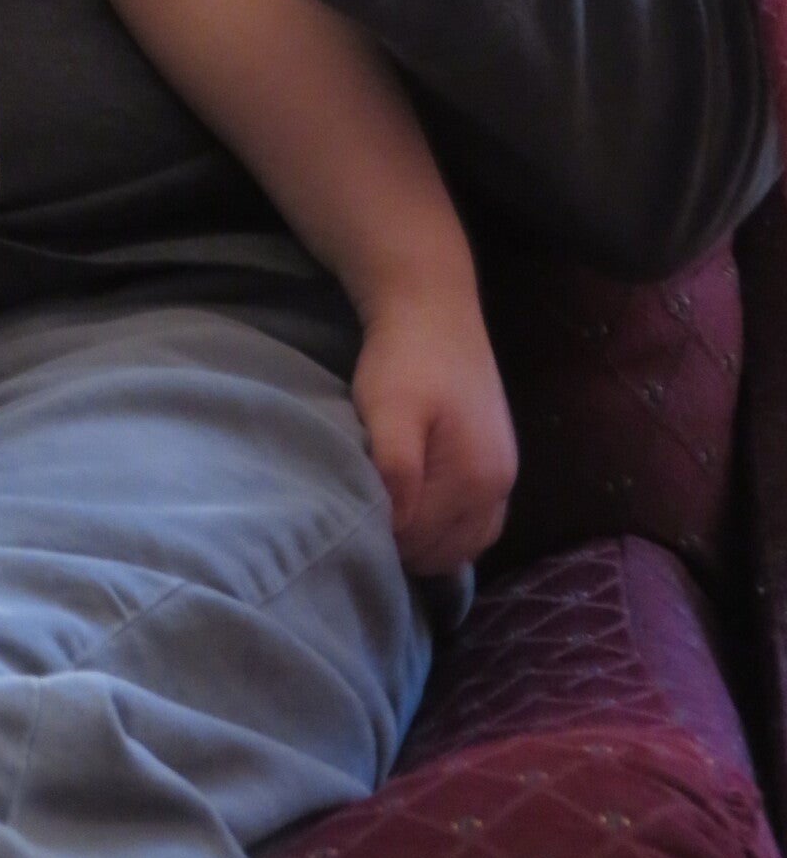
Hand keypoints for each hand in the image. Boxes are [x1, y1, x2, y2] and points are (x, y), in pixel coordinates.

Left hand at [350, 291, 516, 576]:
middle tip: (366, 524)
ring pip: (467, 541)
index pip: (424, 540)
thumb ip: (396, 471)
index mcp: (478, 478)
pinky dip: (449, 529)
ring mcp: (506, 476)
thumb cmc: (404, 359)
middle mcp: (502, 485)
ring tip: (389, 522)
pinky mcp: (499, 463)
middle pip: (450, 550)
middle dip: (408, 547)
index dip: (384, 538)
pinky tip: (419, 514)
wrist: (433, 307)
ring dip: (429, 543)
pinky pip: (477, 521)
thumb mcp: (388, 411)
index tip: (352, 519)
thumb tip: (396, 528)